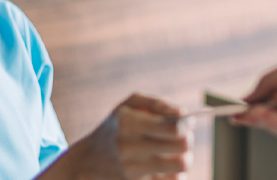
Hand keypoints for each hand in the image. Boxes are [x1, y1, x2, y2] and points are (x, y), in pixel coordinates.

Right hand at [39, 93, 192, 179]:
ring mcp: (133, 171)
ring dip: (185, 157)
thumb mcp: (129, 104)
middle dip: (188, 140)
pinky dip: (176, 173)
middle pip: (182, 147)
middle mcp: (129, 149)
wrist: (89, 160)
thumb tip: (183, 114)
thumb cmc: (116, 126)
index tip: (187, 122)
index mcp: (127, 123)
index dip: (186, 124)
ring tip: (176, 152)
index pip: (173, 129)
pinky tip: (167, 166)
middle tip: (183, 136)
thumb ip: (158, 104)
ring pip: (181, 166)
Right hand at [234, 56, 276, 151]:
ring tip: (247, 114)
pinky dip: (274, 124)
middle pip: (270, 112)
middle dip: (252, 113)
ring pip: (276, 124)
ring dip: (260, 119)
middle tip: (236, 115)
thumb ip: (269, 82)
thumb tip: (247, 97)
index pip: (269, 96)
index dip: (252, 101)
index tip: (234, 106)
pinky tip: (264, 116)